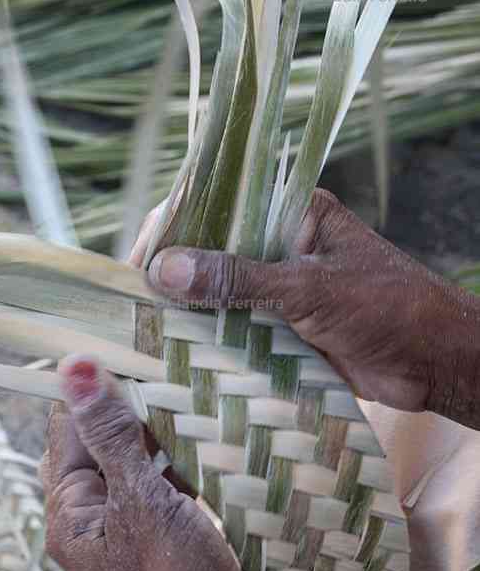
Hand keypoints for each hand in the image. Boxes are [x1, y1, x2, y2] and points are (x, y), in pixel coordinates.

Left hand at [42, 356, 305, 570]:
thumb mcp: (140, 502)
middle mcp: (97, 518)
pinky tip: (209, 438)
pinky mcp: (173, 532)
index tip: (126, 348)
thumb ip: (109, 434)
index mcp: (71, 513)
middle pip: (104, 442)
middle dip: (133, 407)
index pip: (67, 430)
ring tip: (192, 394)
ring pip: (141, 460)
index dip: (91, 389)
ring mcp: (136, 526)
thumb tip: (73, 367)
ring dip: (163, 432)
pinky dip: (185, 459)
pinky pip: (170, 481)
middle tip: (168, 367)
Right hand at [142, 189, 479, 430]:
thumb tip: (165, 270)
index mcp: (292, 214)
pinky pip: (239, 331)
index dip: (173, 231)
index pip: (218, 208)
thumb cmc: (388, 308)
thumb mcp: (309, 287)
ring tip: (146, 334)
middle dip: (175, 277)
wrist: (437, 363)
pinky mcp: (285, 330)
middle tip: (133, 306)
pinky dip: (213, 342)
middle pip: (214, 253)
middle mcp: (282, 246)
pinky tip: (182, 356)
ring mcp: (282, 290)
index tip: (139, 266)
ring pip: (222, 295)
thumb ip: (239, 278)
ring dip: (190, 313)